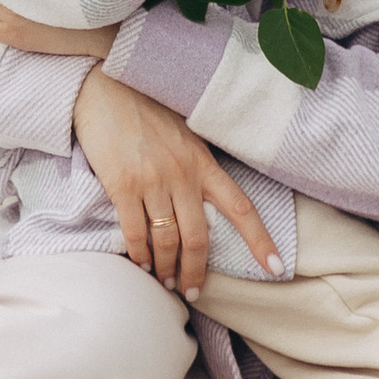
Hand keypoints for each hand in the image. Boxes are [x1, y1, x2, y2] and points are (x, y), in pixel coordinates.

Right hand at [71, 70, 281, 301]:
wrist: (103, 88)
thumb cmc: (144, 111)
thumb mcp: (183, 135)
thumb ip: (195, 167)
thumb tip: (205, 202)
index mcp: (203, 162)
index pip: (241, 207)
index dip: (260, 240)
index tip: (276, 267)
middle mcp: (183, 174)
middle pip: (199, 237)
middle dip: (197, 271)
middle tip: (192, 291)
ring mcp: (152, 180)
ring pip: (167, 240)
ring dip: (166, 267)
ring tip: (164, 280)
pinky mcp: (122, 184)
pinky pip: (135, 231)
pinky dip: (139, 254)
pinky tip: (140, 263)